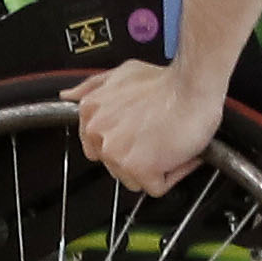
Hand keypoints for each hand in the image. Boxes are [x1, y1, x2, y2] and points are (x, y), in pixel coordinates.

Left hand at [71, 56, 230, 195]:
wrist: (193, 83)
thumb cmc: (167, 80)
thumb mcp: (123, 72)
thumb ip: (92, 86)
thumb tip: (68, 95)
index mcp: (90, 112)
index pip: (98, 146)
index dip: (125, 143)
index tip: (141, 136)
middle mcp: (98, 134)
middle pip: (117, 165)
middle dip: (141, 155)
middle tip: (161, 136)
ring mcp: (116, 153)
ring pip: (135, 179)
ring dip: (156, 167)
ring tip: (172, 142)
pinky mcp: (139, 168)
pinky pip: (157, 187)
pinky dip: (174, 174)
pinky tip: (183, 153)